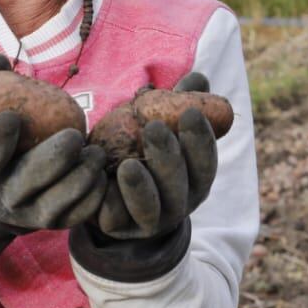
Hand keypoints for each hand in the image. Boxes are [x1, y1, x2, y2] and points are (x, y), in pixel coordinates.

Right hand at [0, 56, 104, 307]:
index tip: (13, 115)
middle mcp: (3, 197)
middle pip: (27, 182)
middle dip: (52, 160)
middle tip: (75, 135)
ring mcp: (29, 216)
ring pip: (55, 204)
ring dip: (79, 179)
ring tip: (97, 153)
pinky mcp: (54, 224)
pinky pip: (76, 216)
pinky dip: (92, 198)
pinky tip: (103, 176)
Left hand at [92, 72, 219, 241]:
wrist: (105, 187)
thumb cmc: (139, 148)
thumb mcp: (158, 124)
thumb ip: (177, 104)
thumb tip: (199, 79)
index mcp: (193, 178)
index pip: (205, 164)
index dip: (201, 141)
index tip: (191, 113)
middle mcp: (177, 204)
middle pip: (180, 188)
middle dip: (169, 159)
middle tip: (154, 128)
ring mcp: (148, 221)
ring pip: (151, 210)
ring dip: (142, 188)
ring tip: (128, 165)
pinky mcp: (118, 227)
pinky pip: (115, 218)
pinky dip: (110, 201)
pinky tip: (102, 181)